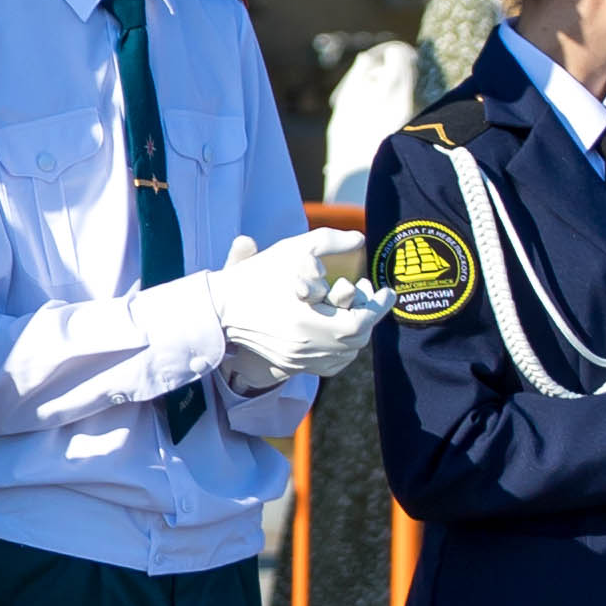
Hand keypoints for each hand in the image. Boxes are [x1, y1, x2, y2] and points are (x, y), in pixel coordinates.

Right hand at [211, 227, 377, 383]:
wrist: (218, 308)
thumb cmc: (255, 276)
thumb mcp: (292, 250)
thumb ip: (330, 240)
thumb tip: (360, 239)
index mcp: (309, 322)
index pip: (361, 321)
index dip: (378, 306)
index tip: (387, 291)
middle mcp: (306, 348)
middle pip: (356, 341)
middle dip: (368, 317)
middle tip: (371, 297)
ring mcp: (297, 361)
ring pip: (345, 355)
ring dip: (356, 334)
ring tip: (356, 310)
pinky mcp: (290, 365)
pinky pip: (328, 366)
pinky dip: (341, 351)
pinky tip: (340, 332)